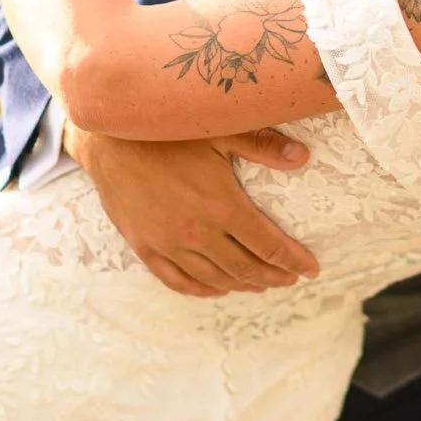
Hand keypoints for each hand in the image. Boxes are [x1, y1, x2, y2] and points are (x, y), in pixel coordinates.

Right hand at [66, 124, 319, 297]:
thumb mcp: (218, 131)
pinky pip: (178, 281)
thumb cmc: (166, 132)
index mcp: (222, 206)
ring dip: (243, 284)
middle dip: (274, 275)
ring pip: (215, 278)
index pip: (269, 244)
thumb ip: (262, 145)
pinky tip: (217, 288)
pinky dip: (202, 289)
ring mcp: (169, 244)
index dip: (293, 259)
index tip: (311, 268)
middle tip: (291, 277)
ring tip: (261, 283)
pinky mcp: (145, 247)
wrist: (109, 141)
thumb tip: (303, 157)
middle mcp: (198, 233)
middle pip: (246, 267)